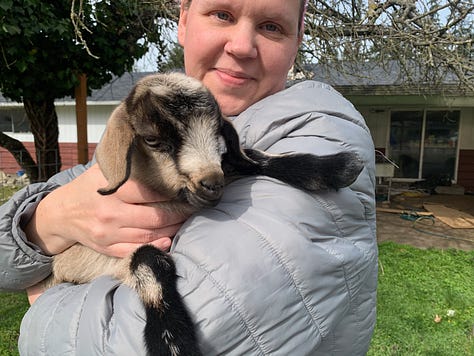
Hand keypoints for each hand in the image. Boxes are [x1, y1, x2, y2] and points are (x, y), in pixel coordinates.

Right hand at [25, 164, 188, 256]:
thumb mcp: (103, 170)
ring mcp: (109, 233)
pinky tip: (169, 240)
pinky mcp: (107, 247)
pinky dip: (155, 246)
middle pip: (155, 217)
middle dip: (179, 214)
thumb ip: (127, 166)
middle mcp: (111, 213)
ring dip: (172, 230)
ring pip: (149, 235)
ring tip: (185, 222)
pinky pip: (135, 250)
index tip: (186, 191)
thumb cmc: (88, 188)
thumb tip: (157, 156)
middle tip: (193, 208)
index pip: (150, 193)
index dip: (172, 193)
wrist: (61, 214)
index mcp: (112, 191)